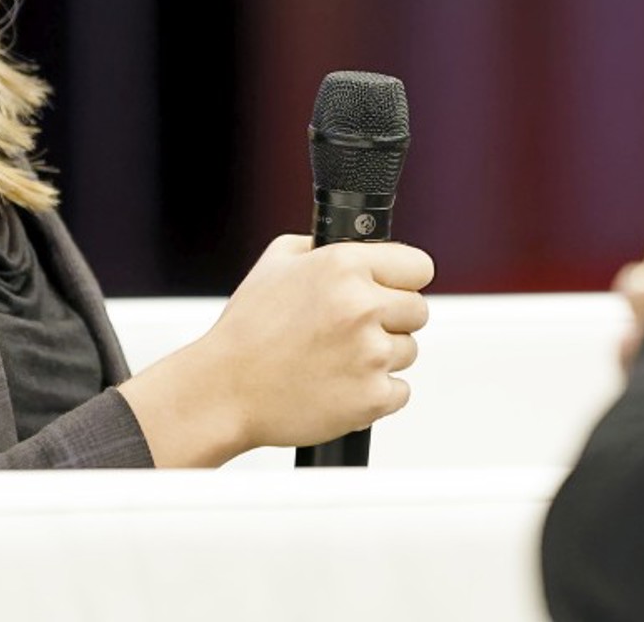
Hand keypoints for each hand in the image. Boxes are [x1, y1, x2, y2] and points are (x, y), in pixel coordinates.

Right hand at [119, 234, 433, 465]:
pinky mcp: (373, 397)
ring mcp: (370, 355)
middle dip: (391, 318)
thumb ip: (321, 247)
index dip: (402, 278)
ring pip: (408, 351)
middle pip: (418, 310)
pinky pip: (400, 391)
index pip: (419, 265)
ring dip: (381, 356)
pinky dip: (376, 392)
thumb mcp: (275, 263)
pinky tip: (340, 384)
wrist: (224, 390)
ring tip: (335, 359)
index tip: (390, 289)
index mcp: (342, 266)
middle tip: (351, 329)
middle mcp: (361, 307)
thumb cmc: (247, 330)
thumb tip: (359, 245)